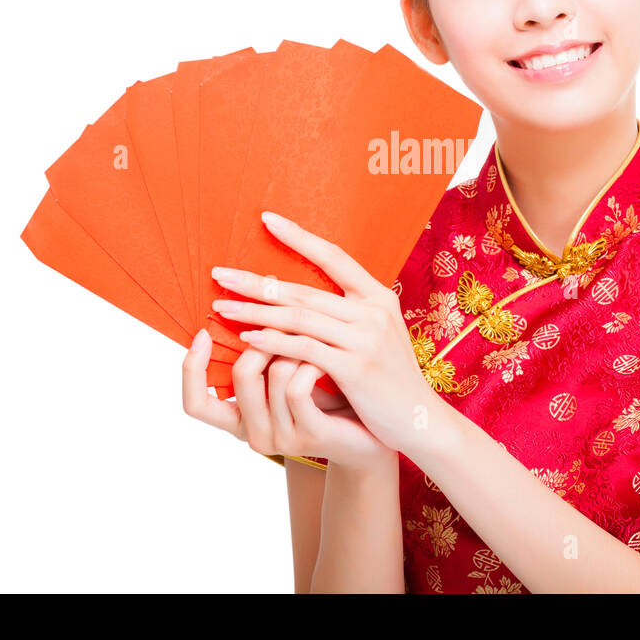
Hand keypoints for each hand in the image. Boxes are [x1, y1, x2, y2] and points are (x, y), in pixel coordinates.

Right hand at [181, 328, 394, 470]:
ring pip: (274, 374)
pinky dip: (310, 363)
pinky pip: (298, 388)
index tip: (203, 330)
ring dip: (296, 345)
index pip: (195, 404)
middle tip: (282, 315)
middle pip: (240, 375)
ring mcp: (282, 438)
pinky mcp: (310, 435)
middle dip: (262, 337)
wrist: (371, 431)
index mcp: (239, 419)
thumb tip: (250, 291)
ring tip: (314, 334)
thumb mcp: (288, 373)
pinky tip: (325, 354)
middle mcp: (254, 433)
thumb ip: (265, 351)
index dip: (192, 368)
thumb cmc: (328, 394)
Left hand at [208, 210, 446, 457]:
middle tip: (220, 274)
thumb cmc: (389, 379)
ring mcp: (366, 338)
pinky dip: (273, 340)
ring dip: (255, 310)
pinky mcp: (355, 367)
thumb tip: (301, 298)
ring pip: (299, 316)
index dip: (299, 237)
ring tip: (222, 306)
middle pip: (305, 288)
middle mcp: (374, 311)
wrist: (420, 420)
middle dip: (257, 281)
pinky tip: (248, 336)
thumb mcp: (376, 336)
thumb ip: (347, 315)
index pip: (334, 257)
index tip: (266, 220)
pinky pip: (304, 347)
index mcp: (379, 296)